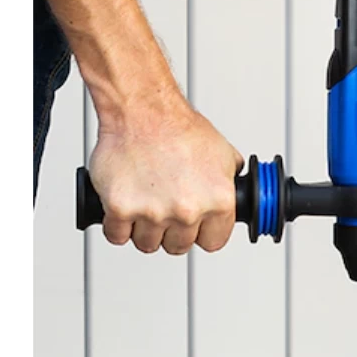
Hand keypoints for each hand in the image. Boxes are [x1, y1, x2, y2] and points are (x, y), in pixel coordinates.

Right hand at [88, 90, 244, 254]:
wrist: (143, 110)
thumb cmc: (179, 128)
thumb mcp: (223, 155)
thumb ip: (230, 182)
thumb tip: (238, 194)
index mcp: (219, 202)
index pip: (213, 243)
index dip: (201, 233)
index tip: (194, 226)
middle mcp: (188, 211)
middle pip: (178, 246)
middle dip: (171, 231)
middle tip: (165, 208)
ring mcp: (153, 212)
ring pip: (147, 243)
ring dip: (144, 229)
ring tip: (144, 203)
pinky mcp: (120, 208)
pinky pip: (117, 235)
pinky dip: (117, 225)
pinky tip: (123, 209)